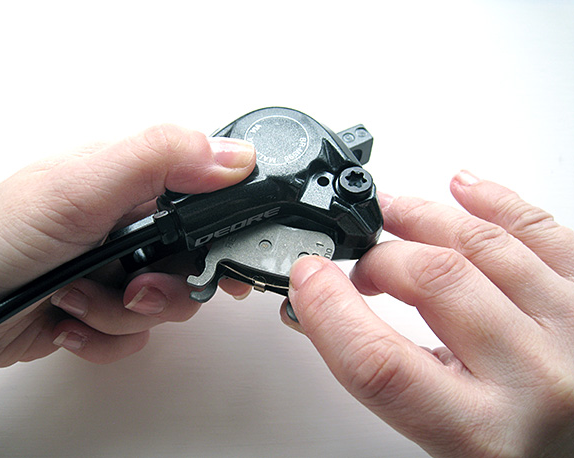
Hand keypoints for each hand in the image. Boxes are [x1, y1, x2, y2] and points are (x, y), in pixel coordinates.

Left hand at [0, 124, 254, 378]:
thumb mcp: (80, 187)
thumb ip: (159, 160)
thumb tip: (235, 157)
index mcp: (131, 180)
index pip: (206, 196)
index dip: (223, 231)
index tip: (219, 261)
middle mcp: (129, 224)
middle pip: (194, 261)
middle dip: (167, 287)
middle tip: (135, 287)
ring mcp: (116, 267)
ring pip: (166, 303)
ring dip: (124, 314)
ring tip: (79, 300)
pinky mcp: (103, 306)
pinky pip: (136, 334)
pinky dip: (105, 336)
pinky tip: (70, 320)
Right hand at [284, 171, 573, 456]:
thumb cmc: (519, 451)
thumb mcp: (441, 437)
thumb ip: (383, 377)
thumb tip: (323, 310)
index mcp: (488, 435)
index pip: (383, 363)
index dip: (330, 310)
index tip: (307, 278)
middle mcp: (541, 378)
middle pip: (434, 283)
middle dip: (378, 259)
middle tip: (359, 260)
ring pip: (483, 243)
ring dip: (422, 216)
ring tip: (390, 212)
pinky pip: (540, 228)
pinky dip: (494, 200)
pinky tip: (464, 189)